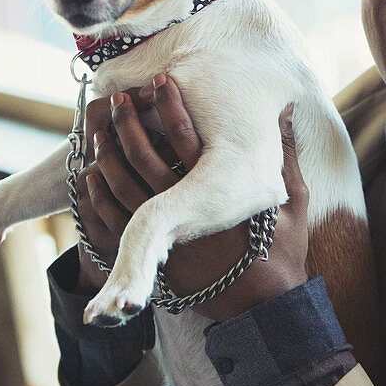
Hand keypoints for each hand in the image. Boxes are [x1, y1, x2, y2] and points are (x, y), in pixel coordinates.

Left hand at [78, 73, 309, 320]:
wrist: (264, 305)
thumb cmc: (282, 250)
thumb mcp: (292, 198)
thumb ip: (285, 152)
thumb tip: (285, 109)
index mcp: (219, 189)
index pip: (186, 135)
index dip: (170, 104)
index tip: (159, 80)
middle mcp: (187, 208)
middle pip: (144, 157)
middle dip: (128, 123)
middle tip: (118, 98)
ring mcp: (166, 234)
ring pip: (122, 186)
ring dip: (107, 155)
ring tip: (101, 130)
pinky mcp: (153, 256)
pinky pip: (111, 221)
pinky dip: (98, 195)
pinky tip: (93, 174)